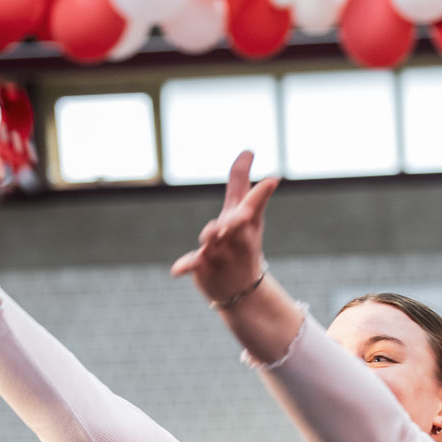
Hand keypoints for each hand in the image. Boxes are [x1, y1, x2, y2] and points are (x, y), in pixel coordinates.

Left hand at [170, 150, 278, 304]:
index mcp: (247, 220)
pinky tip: (176, 271)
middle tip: (241, 215)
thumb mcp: (246, 215)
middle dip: (238, 219)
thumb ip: (241, 183)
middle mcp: (236, 235)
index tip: (264, 171)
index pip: (253, 201)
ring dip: (214, 235)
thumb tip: (248, 150)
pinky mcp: (204, 267)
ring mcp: (221, 252)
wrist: (243, 291)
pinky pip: (193, 264)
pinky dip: (185, 266)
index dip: (258, 188)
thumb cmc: (243, 244)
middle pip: (237, 223)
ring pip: (214, 240)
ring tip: (213, 234)